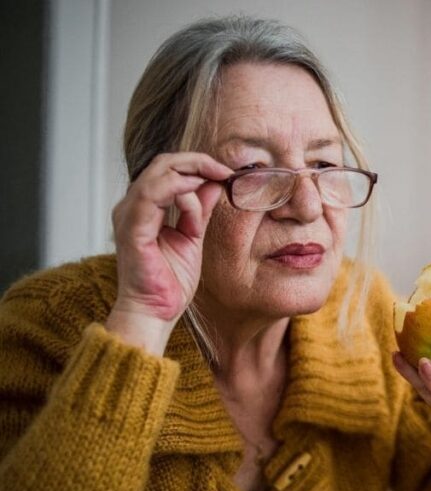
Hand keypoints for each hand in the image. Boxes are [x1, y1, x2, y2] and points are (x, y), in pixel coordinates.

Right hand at [106, 152, 232, 352]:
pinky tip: (197, 193)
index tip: (226, 171)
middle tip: (225, 170)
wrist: (155, 312)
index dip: (197, 164)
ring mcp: (128, 216)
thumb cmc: (169, 282)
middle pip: (162, 164)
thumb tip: (214, 184)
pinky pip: (151, 195)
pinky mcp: (131, 229)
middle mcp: (131, 207)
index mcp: (144, 207)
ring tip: (215, 178)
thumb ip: (199, 210)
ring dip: (191, 171)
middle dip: (197, 162)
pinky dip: (177, 190)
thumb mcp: (192, 236)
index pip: (167, 170)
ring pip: (157, 173)